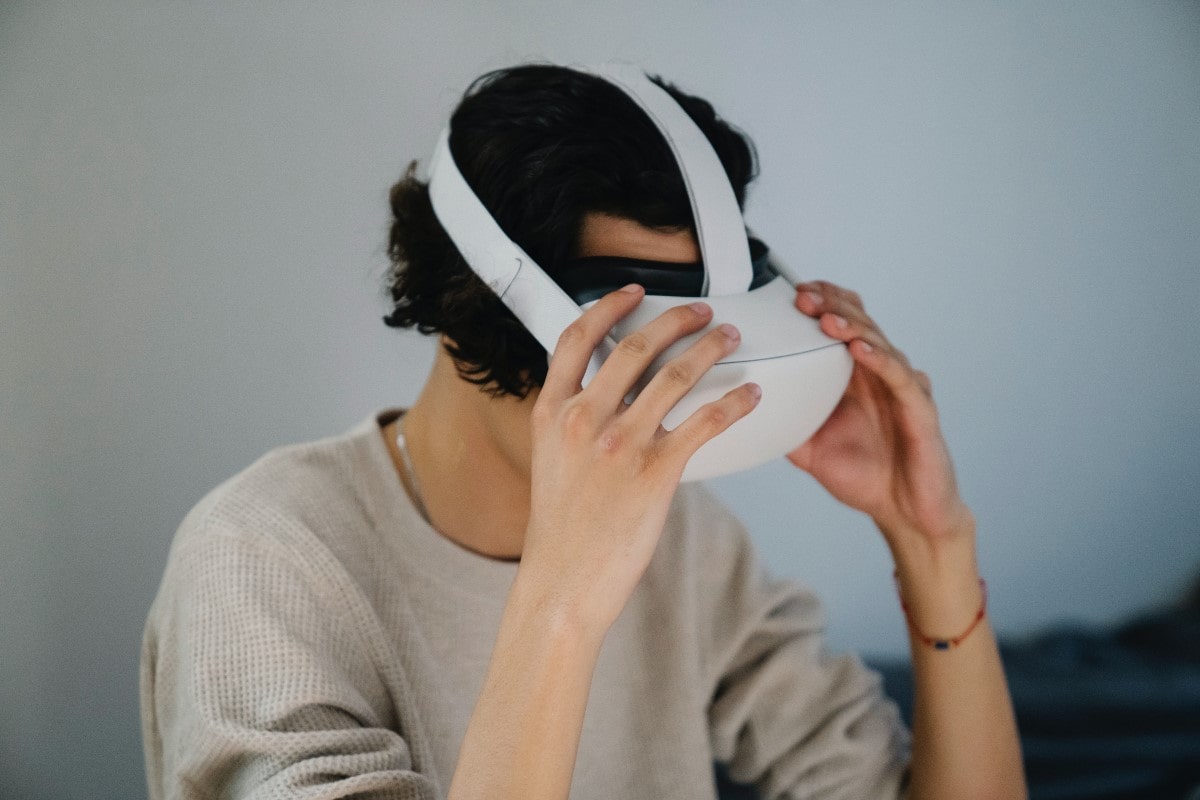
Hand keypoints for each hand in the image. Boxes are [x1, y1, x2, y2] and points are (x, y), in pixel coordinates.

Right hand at [520, 285, 761, 631]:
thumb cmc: (561, 529)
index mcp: (551, 412)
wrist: (563, 582)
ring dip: (710, 349)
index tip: (634, 292)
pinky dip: (732, 402)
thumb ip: (572, 423)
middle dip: (676, 320)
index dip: (609, 307)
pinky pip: (704, 422)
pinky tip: (750, 395)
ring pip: (674, 375)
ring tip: (730, 338)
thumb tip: (604, 396)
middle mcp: (583, 418)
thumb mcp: (550, 461)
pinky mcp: (654, 472)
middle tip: (703, 311)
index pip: (577, 339)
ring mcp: (619, 443)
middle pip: (635, 347)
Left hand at [787, 282, 973, 551]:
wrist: (906, 513)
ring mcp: (902, 388)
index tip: (791, 294)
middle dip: (830, 306)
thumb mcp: (810, 450)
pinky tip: (859, 350)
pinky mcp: (921, 409)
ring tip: (826, 318)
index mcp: (855, 377)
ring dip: (851, 327)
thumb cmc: (864, 476)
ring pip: (878, 344)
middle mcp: (880, 374)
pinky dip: (880, 360)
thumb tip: (740, 413)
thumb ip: (784, 425)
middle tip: (802, 297)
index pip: (841, 324)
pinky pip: (899, 377)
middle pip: (858, 324)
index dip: (821, 304)